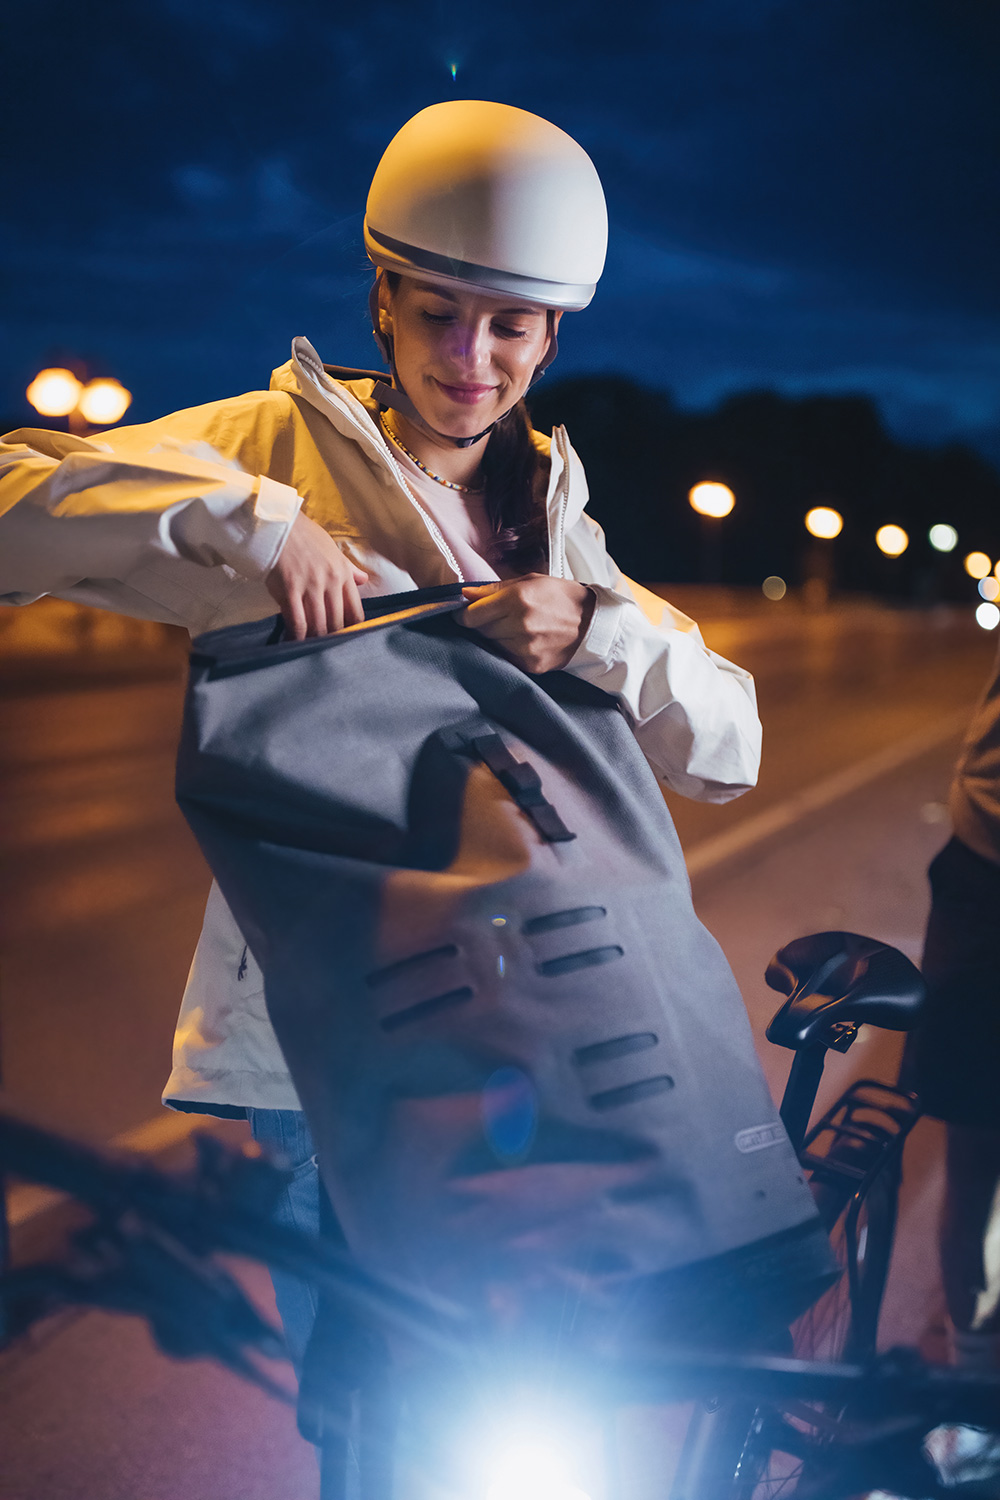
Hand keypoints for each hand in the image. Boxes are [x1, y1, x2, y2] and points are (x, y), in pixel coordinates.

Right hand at [265, 511, 367, 638]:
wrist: (277, 524)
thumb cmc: (304, 537)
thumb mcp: (332, 550)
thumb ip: (349, 570)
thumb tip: (364, 581)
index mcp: (343, 574)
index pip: (355, 612)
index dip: (352, 631)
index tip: (345, 641)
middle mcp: (330, 582)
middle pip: (337, 623)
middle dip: (331, 639)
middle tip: (324, 649)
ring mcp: (311, 587)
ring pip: (318, 625)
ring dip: (314, 641)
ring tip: (309, 649)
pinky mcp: (290, 590)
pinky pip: (297, 622)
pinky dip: (297, 637)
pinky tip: (293, 643)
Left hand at [459, 574, 595, 673]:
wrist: (592, 624)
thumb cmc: (560, 597)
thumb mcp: (530, 581)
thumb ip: (494, 589)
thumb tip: (465, 594)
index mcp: (517, 599)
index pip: (472, 615)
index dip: (465, 614)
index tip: (465, 613)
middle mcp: (519, 625)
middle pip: (480, 631)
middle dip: (483, 624)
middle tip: (496, 618)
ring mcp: (525, 648)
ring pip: (491, 645)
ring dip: (495, 638)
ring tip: (512, 629)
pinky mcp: (531, 665)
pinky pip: (505, 657)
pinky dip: (507, 650)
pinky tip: (521, 641)